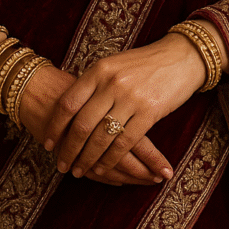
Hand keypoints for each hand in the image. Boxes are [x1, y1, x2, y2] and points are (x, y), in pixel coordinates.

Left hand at [43, 34, 207, 182]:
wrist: (180, 58)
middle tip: (62, 164)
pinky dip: (110, 159)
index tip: (48, 143)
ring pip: (101, 137)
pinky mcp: (149, 112)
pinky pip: (124, 142)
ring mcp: (130, 98)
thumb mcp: (114, 65)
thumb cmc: (144, 63)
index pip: (68, 103)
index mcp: (99, 70)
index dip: (55, 126)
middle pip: (81, 124)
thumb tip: (69, 105)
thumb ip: (93, 82)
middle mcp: (111, 83)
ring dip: (87, 158)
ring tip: (79, 170)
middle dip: (69, 149)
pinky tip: (103, 167)